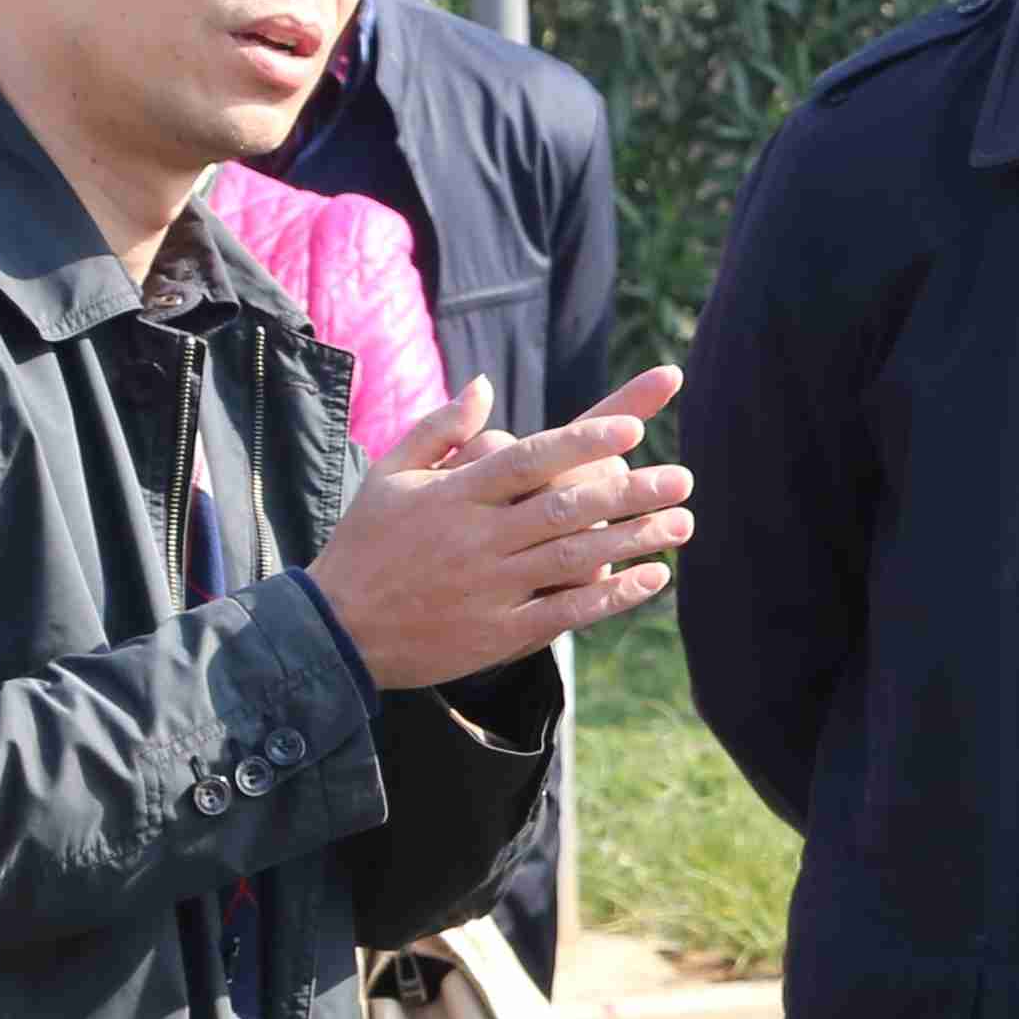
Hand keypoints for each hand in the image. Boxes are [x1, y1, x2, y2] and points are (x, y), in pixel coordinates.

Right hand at [305, 366, 692, 693]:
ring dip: (635, 539)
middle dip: (629, 491)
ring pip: (574, 558)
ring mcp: (491, 588)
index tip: (633, 424)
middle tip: (682, 477)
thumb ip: (438, 429)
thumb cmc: (365, 544)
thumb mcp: (389, 476)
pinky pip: (566, 612)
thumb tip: (484, 384)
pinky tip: (653, 578)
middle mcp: (478, 538)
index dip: (583, 441)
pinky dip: (612, 596)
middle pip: (564, 507)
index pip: (529, 459)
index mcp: (455, 494)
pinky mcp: (499, 633)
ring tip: (682, 521)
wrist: (336, 631)